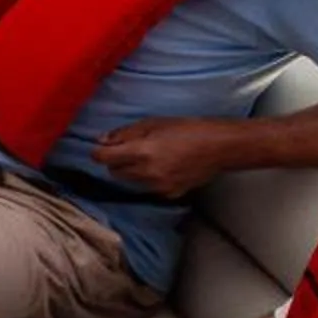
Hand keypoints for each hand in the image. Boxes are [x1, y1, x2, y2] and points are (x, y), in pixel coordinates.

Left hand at [89, 118, 238, 199]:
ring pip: (132, 181)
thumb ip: (126, 133)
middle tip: (128, 150)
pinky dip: (150, 179)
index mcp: (142, 152)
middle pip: (115, 172)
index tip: (99, 149)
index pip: (105, 158)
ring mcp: (159, 187)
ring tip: (151, 156)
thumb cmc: (188, 129)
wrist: (219, 147)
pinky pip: (149, 187)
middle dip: (116, 161)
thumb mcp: (154, 123)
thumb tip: (102, 140)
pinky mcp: (169, 194)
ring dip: (133, 170)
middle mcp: (147, 173)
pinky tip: (165, 167)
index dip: (98, 153)